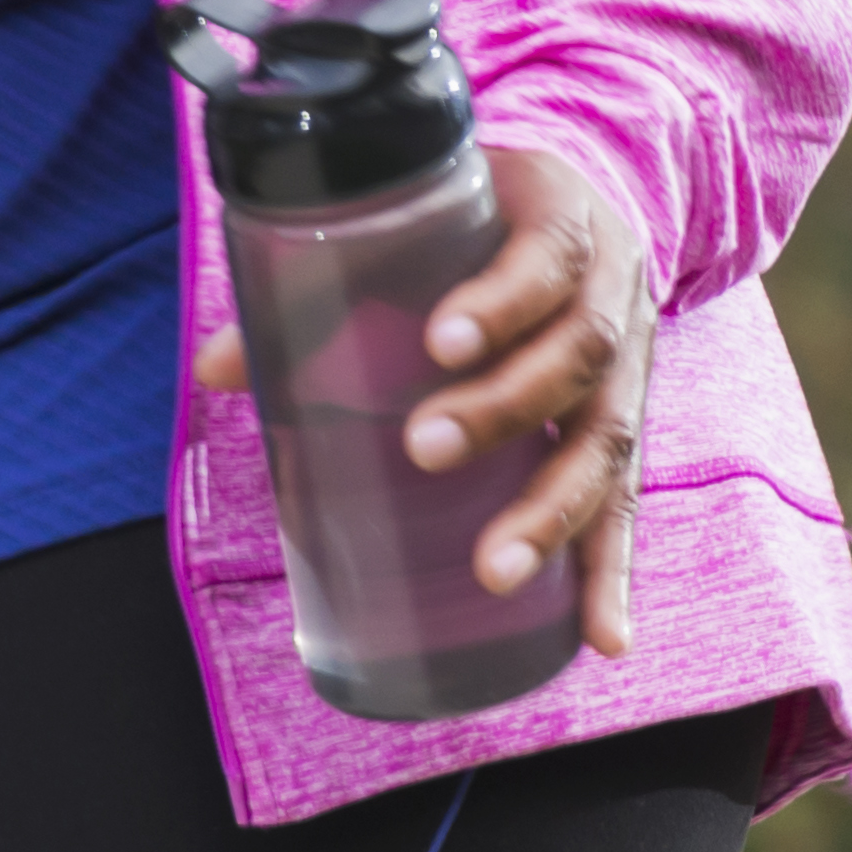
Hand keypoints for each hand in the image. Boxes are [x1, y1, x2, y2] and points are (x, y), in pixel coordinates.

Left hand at [196, 138, 656, 657]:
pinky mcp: (629, 428)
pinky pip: (629, 502)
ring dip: (555, 510)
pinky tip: (604, 636)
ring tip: (498, 569)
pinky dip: (613, 570)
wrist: (569, 216)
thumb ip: (318, 284)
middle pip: (579, 353)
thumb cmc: (470, 226)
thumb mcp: (412, 226)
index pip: (544, 254)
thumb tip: (217, 370)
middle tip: (425, 448)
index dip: (500, 300)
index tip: (439, 342)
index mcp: (562, 219)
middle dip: (504, 407)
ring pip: (609, 437)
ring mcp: (634, 364)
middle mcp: (613, 291)